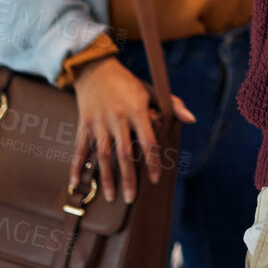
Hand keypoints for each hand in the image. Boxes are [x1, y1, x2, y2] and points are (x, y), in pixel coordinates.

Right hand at [70, 57, 194, 203]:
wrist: (95, 68)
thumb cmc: (127, 82)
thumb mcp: (151, 89)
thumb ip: (172, 105)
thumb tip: (192, 119)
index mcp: (137, 110)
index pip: (148, 141)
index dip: (153, 162)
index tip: (155, 180)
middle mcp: (118, 118)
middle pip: (124, 153)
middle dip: (128, 178)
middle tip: (131, 199)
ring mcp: (99, 122)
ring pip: (102, 155)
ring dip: (107, 177)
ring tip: (111, 197)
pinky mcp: (84, 124)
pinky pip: (80, 149)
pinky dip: (77, 167)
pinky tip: (76, 184)